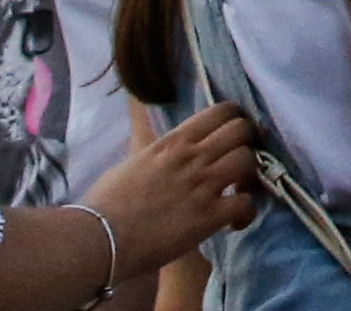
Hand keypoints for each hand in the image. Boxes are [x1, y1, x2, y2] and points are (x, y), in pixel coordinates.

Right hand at [86, 104, 257, 276]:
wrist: (99, 239)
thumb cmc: (105, 205)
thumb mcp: (132, 162)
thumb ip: (155, 152)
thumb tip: (157, 147)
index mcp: (173, 142)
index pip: (221, 111)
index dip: (235, 121)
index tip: (232, 136)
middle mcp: (192, 156)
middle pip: (242, 130)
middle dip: (249, 144)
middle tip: (240, 163)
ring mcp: (203, 185)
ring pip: (249, 160)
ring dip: (250, 177)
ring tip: (238, 192)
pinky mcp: (208, 216)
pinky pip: (246, 204)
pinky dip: (246, 213)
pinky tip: (234, 222)